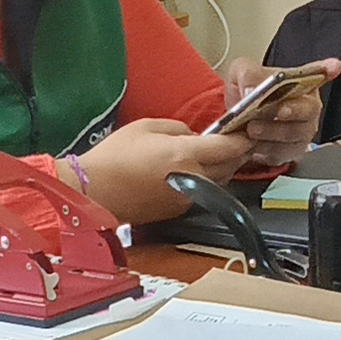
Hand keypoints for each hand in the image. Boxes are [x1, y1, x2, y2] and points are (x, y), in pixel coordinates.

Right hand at [74, 119, 250, 226]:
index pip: (227, 148)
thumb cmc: (114, 156)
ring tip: (214, 158)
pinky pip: (201, 195)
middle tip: (233, 143)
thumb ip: (177, 128)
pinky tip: (191, 174)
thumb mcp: (146, 127)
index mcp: (185, 155)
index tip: (246, 133)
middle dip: (235, 155)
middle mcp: (192, 179)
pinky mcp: (177, 212)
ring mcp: (186, 199)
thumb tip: (193, 136)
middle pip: (229, 168)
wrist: (95, 192)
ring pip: (218, 183)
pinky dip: (203, 183)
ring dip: (221, 170)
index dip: (241, 140)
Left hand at [215, 56, 340, 174]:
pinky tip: (252, 144)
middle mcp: (305, 107)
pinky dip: (266, 149)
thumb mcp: (240, 72)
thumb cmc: (246, 92)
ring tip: (252, 129)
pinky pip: (283, 153)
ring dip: (274, 132)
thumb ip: (247, 74)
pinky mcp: (289, 151)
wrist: (233, 120)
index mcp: (298, 82)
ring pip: (296, 134)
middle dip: (295, 110)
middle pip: (309, 109)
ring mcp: (300, 131)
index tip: (334, 67)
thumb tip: (251, 88)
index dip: (327, 70)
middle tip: (280, 110)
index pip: (317, 73)